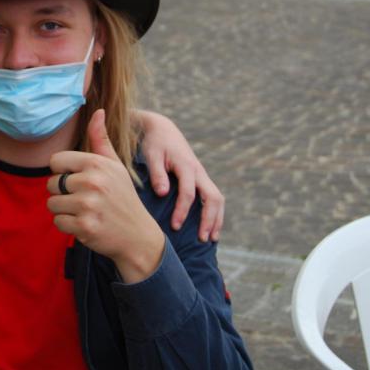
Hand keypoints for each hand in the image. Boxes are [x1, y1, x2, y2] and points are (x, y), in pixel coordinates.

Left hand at [46, 109, 164, 283]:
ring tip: (85, 211)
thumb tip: (97, 110)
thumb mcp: (115, 166)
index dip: (63, 172)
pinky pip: (58, 222)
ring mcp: (88, 205)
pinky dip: (68, 225)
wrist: (138, 235)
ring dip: (64, 210)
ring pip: (52, 204)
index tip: (79, 181)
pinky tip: (86, 224)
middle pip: (51, 183)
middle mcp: (92, 182)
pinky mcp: (84, 226)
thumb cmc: (123, 197)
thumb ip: (101, 139)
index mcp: (97, 164)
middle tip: (85, 199)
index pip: (55, 161)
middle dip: (63, 193)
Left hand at [137, 110, 224, 241]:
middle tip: (201, 239)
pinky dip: (215, 214)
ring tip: (210, 239)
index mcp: (186, 166)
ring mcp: (202, 176)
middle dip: (209, 219)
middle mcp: (199, 172)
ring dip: (216, 219)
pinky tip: (210, 229)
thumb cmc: (155, 144)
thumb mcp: (152, 155)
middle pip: (213, 198)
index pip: (189, 192)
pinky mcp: (201, 179)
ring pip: (218, 199)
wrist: (163, 130)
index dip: (183, 210)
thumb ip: (157, 174)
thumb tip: (162, 193)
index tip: (175, 226)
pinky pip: (214, 198)